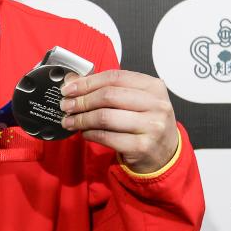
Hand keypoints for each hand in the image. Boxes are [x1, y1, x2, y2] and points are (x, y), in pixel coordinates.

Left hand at [59, 69, 178, 173]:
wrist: (164, 154)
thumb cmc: (145, 122)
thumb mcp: (134, 100)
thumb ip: (107, 88)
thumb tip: (72, 80)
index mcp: (153, 87)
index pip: (114, 77)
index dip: (87, 82)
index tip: (68, 88)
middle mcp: (156, 105)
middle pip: (108, 96)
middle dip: (81, 101)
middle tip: (66, 106)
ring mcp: (151, 126)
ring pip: (105, 117)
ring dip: (82, 119)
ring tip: (70, 121)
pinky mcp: (141, 146)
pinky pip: (106, 137)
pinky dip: (90, 134)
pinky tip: (84, 132)